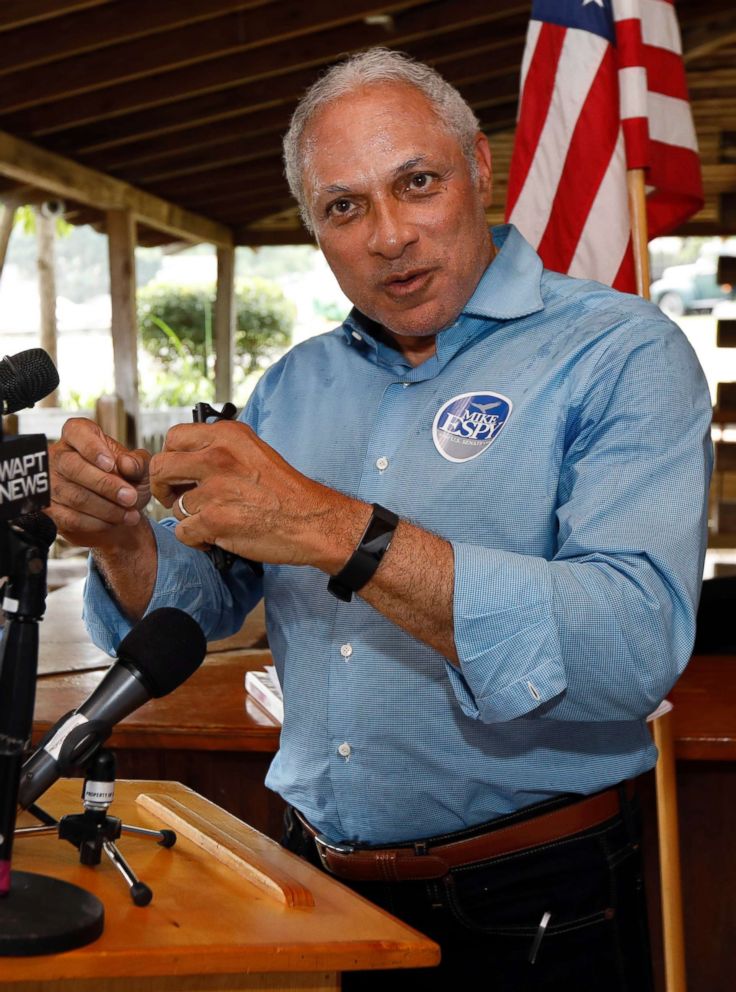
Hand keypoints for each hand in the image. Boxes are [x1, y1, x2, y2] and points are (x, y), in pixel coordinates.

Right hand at [47, 418, 151, 549]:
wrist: (117, 507)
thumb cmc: (125, 479)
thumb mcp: (139, 467)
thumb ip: (138, 462)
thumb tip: (127, 463)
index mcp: (78, 435)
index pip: (76, 432)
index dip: (92, 447)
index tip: (111, 464)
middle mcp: (59, 456)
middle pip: (73, 467)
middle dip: (106, 485)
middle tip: (130, 497)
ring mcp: (51, 483)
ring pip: (74, 496)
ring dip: (106, 508)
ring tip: (130, 514)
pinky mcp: (51, 510)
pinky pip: (70, 518)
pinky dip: (96, 523)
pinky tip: (114, 522)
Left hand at [149, 420, 363, 568]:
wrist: (313, 520)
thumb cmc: (286, 491)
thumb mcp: (254, 451)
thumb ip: (221, 448)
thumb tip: (186, 457)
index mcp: (227, 435)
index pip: (174, 437)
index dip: (171, 458)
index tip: (180, 473)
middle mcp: (218, 456)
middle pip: (160, 467)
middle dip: (164, 487)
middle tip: (178, 498)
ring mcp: (216, 489)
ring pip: (174, 504)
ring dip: (188, 517)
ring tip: (211, 521)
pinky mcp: (216, 520)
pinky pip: (183, 531)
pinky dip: (196, 540)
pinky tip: (215, 537)